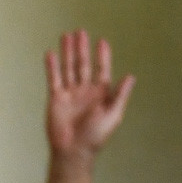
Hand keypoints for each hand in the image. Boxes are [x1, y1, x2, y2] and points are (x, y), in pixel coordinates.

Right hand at [45, 30, 134, 156]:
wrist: (73, 151)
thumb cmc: (95, 136)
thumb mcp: (113, 115)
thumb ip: (120, 95)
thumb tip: (130, 76)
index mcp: (100, 93)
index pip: (101, 69)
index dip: (102, 56)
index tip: (102, 42)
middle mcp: (84, 90)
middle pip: (83, 64)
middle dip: (82, 48)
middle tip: (80, 32)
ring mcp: (70, 93)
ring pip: (68, 68)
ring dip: (68, 52)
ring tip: (66, 36)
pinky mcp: (56, 98)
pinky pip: (54, 79)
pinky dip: (52, 67)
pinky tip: (51, 54)